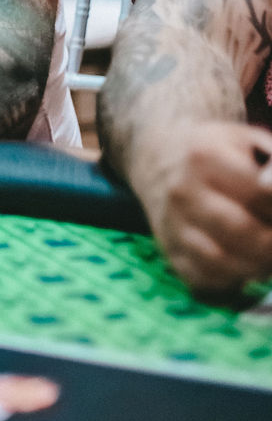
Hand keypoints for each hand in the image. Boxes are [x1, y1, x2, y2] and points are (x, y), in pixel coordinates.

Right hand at [131, 121, 271, 295]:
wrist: (159, 159)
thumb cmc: (215, 151)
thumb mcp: (247, 140)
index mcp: (205, 156)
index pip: (261, 194)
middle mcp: (182, 192)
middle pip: (242, 231)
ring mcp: (172, 223)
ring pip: (221, 262)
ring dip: (256, 266)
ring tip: (268, 257)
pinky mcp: (169, 249)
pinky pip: (203, 278)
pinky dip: (231, 280)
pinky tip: (244, 265)